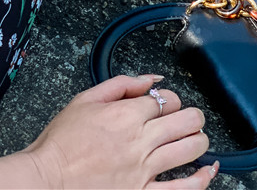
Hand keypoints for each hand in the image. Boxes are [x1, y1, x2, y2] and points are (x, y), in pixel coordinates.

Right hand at [24, 74, 216, 188]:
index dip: (168, 98)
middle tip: (188, 117)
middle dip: (192, 115)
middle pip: (184, 120)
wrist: (48, 178)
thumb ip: (121, 84)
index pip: (164, 99)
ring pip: (189, 149)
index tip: (163, 102)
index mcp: (125, 114)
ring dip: (198, 139)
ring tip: (196, 136)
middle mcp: (139, 141)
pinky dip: (201, 179)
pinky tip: (208, 170)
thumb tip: (150, 78)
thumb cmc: (61, 141)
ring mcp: (144, 170)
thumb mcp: (85, 99)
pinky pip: (182, 189)